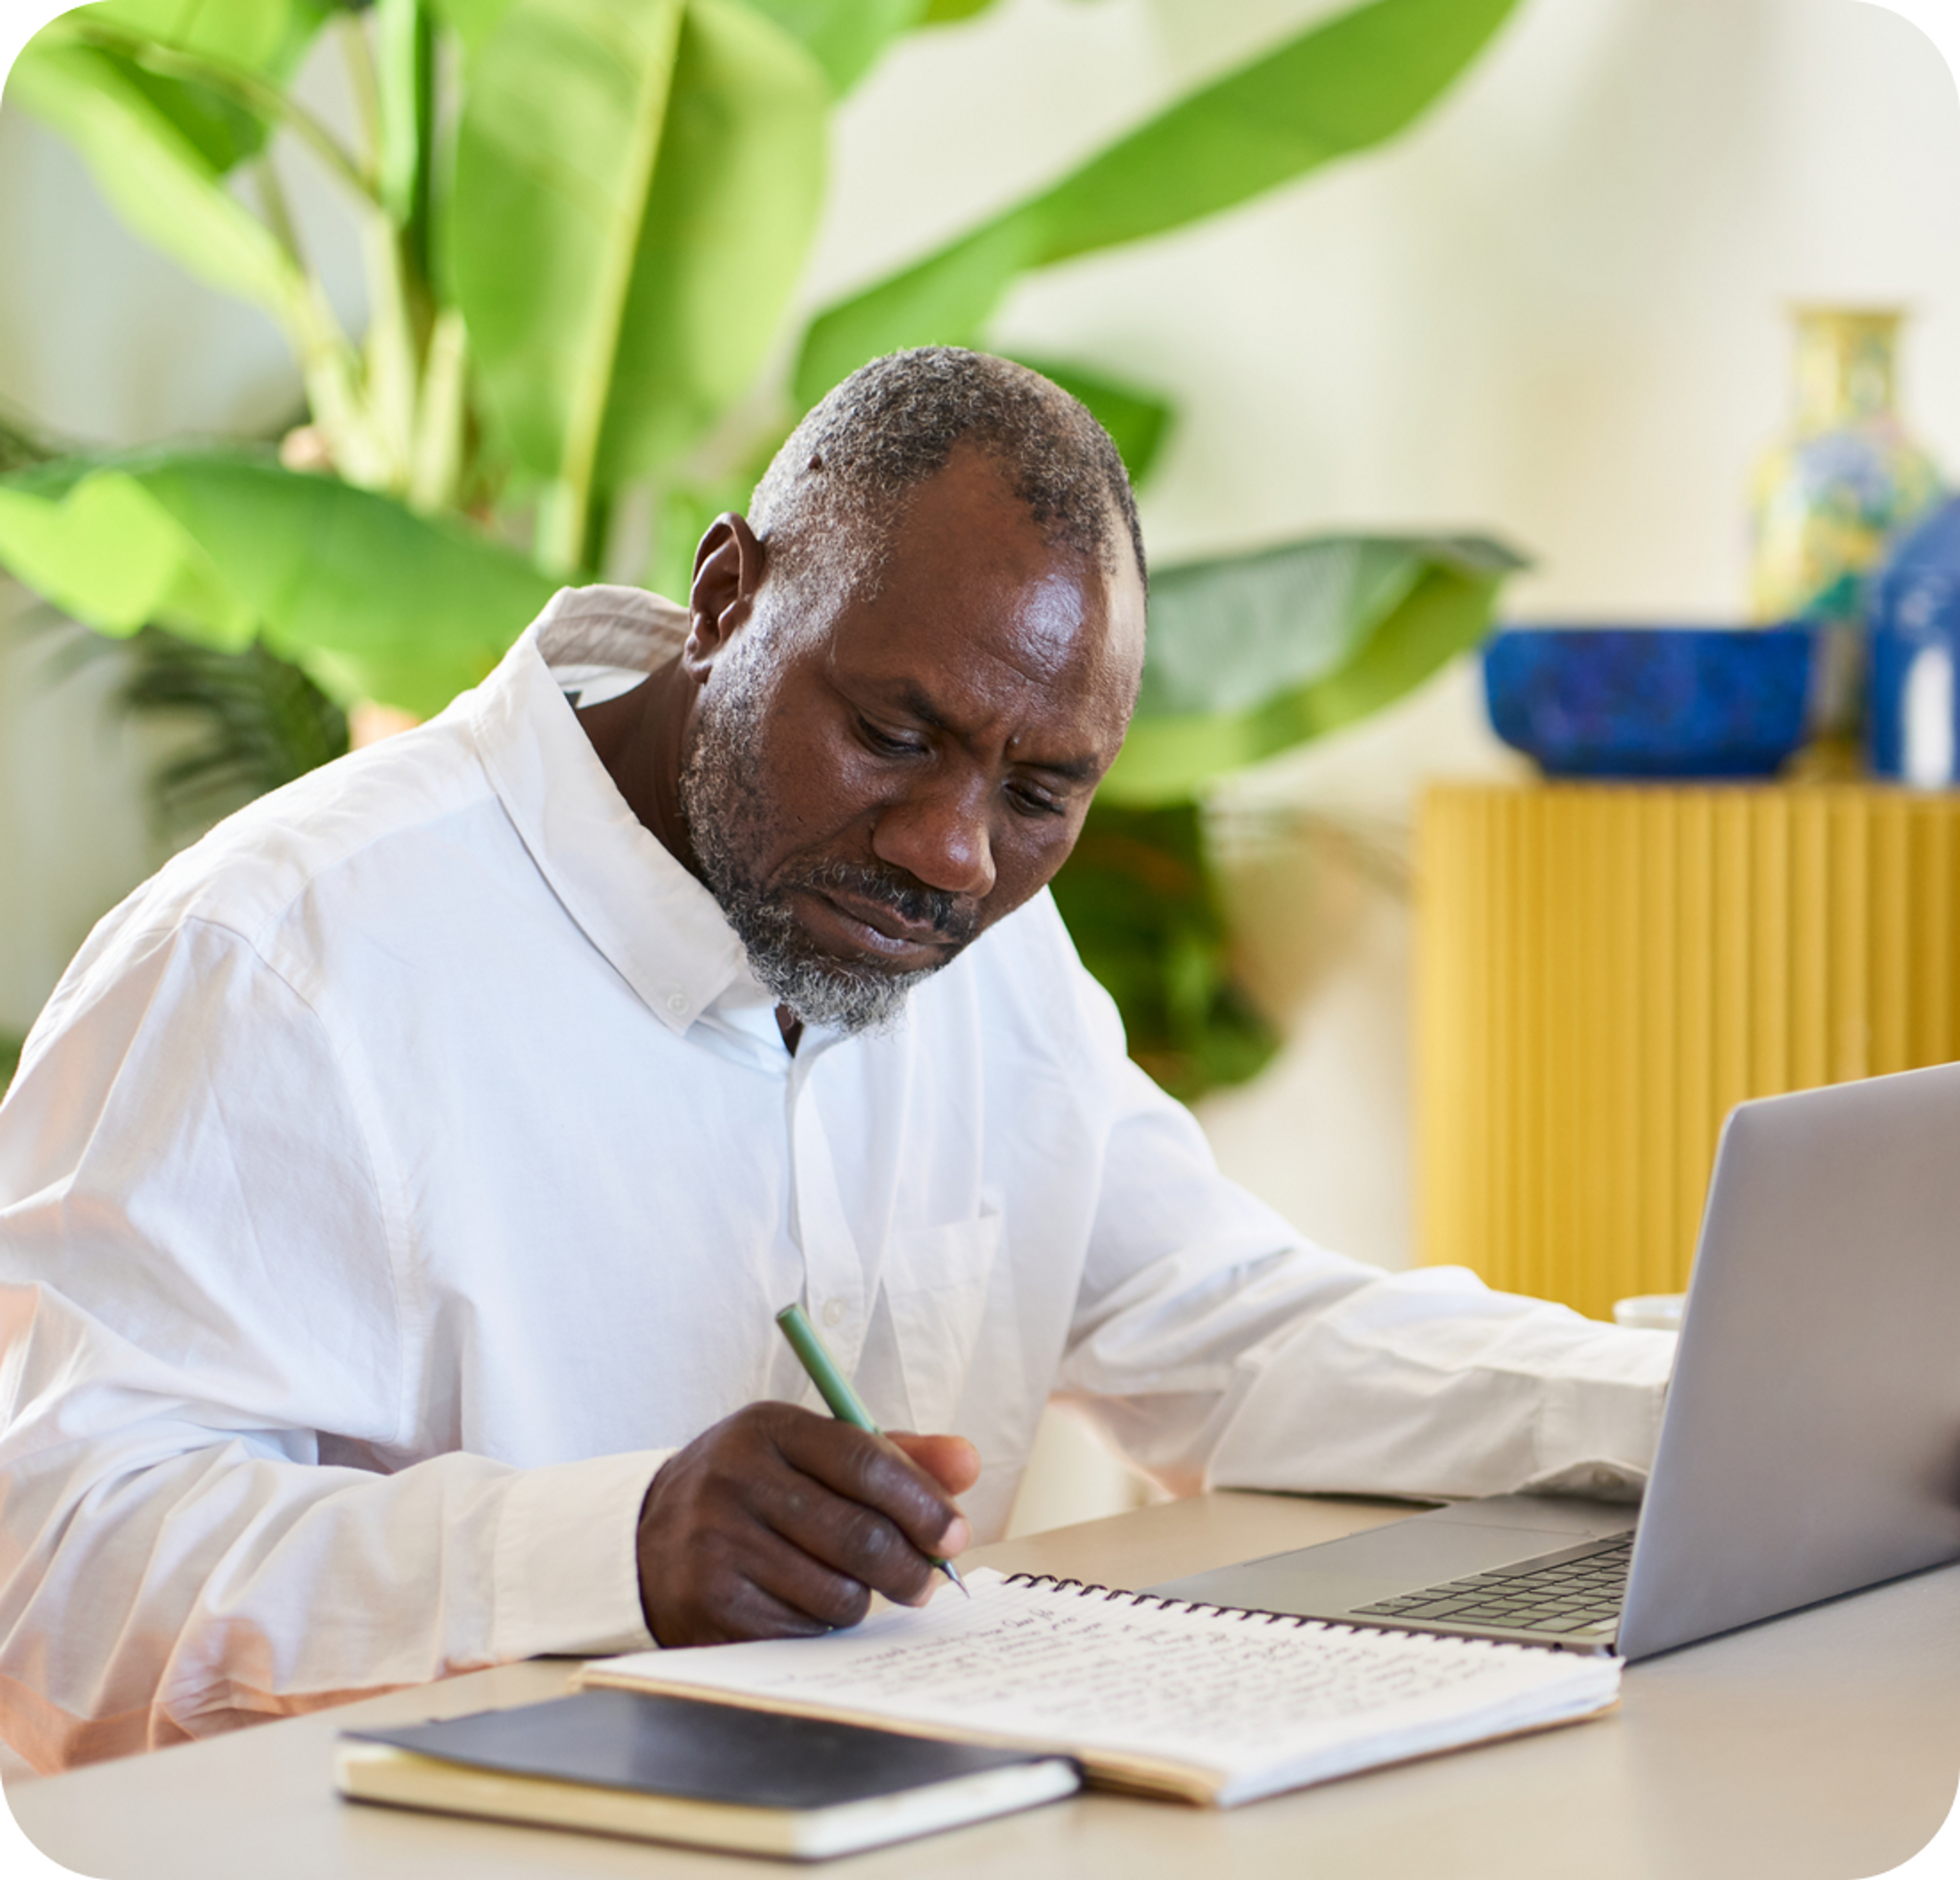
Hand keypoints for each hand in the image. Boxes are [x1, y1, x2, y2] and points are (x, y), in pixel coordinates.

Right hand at [636, 1403, 979, 1646]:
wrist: (650, 1537)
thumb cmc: (757, 1489)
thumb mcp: (812, 1452)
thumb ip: (893, 1455)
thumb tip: (967, 1462)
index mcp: (769, 1427)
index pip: (866, 1461)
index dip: (923, 1502)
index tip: (955, 1533)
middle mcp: (737, 1478)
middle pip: (859, 1535)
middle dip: (912, 1566)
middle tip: (928, 1580)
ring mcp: (718, 1543)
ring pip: (837, 1591)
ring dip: (866, 1598)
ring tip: (859, 1586)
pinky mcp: (711, 1603)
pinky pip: (803, 1628)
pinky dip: (822, 1623)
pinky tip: (809, 1602)